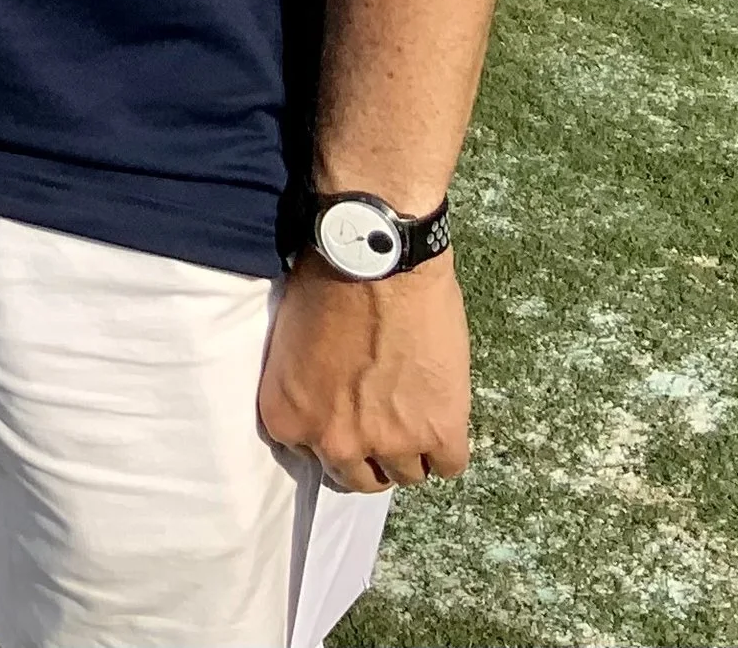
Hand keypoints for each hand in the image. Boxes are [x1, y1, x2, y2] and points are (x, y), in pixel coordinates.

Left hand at [259, 253, 472, 491]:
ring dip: (411, 448)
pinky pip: (448, 464)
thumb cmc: (324, 280)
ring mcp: (389, 442)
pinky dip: (447, 444)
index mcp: (288, 418)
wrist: (375, 259)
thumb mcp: (289, 343)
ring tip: (414, 410)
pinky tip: (442, 413)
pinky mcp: (439, 431)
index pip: (311, 457)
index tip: (345, 414)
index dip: (333, 432)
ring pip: (406, 475)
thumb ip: (304, 387)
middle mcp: (334, 442)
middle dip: (371, 452)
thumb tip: (323, 400)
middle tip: (383, 420)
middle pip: (360, 477)